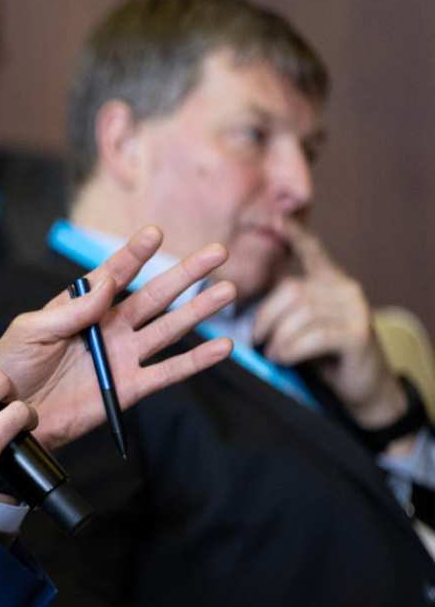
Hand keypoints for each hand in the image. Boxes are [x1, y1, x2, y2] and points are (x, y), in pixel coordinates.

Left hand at [0, 227, 236, 449]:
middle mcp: (108, 328)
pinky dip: (195, 361)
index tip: (154, 233)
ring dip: (198, 311)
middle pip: (154, 297)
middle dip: (185, 275)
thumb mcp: (32, 330)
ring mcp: (121, 357)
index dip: (134, 255)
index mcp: (81, 308)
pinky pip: (168, 372)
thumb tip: (107, 280)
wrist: (9, 414)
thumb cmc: (12, 367)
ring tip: (227, 290)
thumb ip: (70, 309)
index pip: (114, 274)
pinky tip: (221, 347)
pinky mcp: (128, 388)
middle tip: (217, 252)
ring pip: (168, 329)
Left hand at [252, 218, 402, 426]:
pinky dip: (290, 349)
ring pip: (300, 314)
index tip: (275, 217)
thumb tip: (243, 302)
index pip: (312, 252)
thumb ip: (286, 308)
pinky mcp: (357, 333)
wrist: (364, 389)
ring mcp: (354, 309)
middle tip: (256, 341)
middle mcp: (345, 289)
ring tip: (272, 354)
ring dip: (277, 338)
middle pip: (291, 291)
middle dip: (265, 318)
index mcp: (330, 282)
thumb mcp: (302, 327)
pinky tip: (283, 358)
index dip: (295, 235)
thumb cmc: (324, 357)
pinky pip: (312, 335)